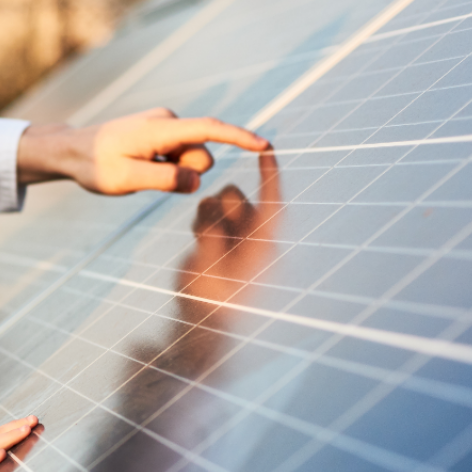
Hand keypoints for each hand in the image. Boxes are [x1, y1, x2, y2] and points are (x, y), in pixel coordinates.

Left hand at [16, 108, 269, 194]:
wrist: (72, 150)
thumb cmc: (95, 165)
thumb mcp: (125, 180)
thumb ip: (163, 180)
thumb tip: (197, 180)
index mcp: (160, 128)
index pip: (209, 130)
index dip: (239, 138)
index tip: (265, 146)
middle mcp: (168, 121)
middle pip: (201, 156)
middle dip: (186, 174)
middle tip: (147, 177)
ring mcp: (165, 127)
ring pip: (191, 160)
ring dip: (174, 173)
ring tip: (139, 171)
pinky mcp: (162, 135)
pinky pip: (179, 158)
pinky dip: (167, 169)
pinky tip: (141, 167)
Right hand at [177, 148, 282, 317]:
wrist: (204, 323)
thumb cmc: (212, 300)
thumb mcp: (209, 266)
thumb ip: (210, 233)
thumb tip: (208, 204)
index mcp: (262, 243)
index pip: (272, 201)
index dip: (271, 174)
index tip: (268, 149)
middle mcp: (252, 236)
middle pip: (237, 197)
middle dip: (220, 204)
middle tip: (206, 231)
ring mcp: (235, 239)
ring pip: (220, 204)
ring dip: (207, 214)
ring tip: (201, 241)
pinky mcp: (220, 242)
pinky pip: (209, 216)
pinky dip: (201, 223)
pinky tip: (199, 243)